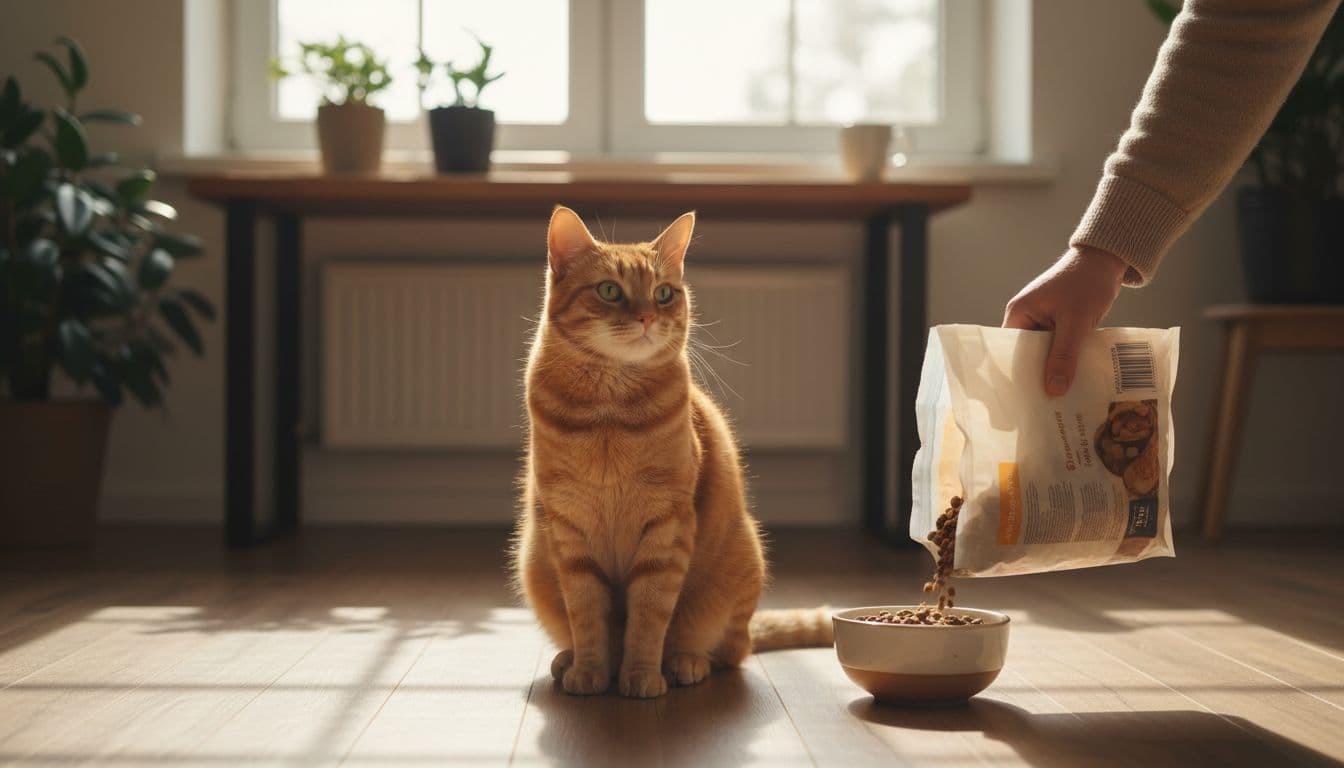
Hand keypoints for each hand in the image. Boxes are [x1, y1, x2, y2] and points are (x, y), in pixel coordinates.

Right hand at [1002, 246, 1128, 396]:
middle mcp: (1026, 317)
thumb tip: (1054, 390)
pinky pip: (1058, 346)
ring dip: (1055, 367)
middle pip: (1027, 354)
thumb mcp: (1075, 322)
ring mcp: (1043, 319)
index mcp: (1019, 314)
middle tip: (1046, 403)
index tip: (1026, 398)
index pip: (1010, 352)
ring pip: (1045, 352)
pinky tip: (1075, 376)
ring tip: (1061, 395)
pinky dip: (1066, 358)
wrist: (1106, 260)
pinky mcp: (1059, 322)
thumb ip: (1064, 356)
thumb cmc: (1086, 283)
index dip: (1018, 374)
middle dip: (1038, 375)